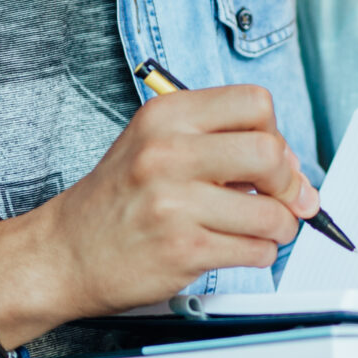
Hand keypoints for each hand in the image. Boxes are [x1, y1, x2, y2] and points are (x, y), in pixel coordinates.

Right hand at [12, 86, 318, 322]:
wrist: (64, 252)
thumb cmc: (116, 200)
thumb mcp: (156, 145)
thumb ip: (218, 144)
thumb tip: (294, 171)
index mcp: (166, 116)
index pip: (255, 104)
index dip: (276, 134)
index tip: (273, 159)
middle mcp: (168, 152)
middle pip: (270, 152)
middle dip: (289, 182)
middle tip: (283, 198)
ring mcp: (174, 202)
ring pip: (270, 212)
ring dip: (279, 226)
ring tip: (261, 229)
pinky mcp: (182, 248)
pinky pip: (255, 250)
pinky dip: (260, 253)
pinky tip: (237, 248)